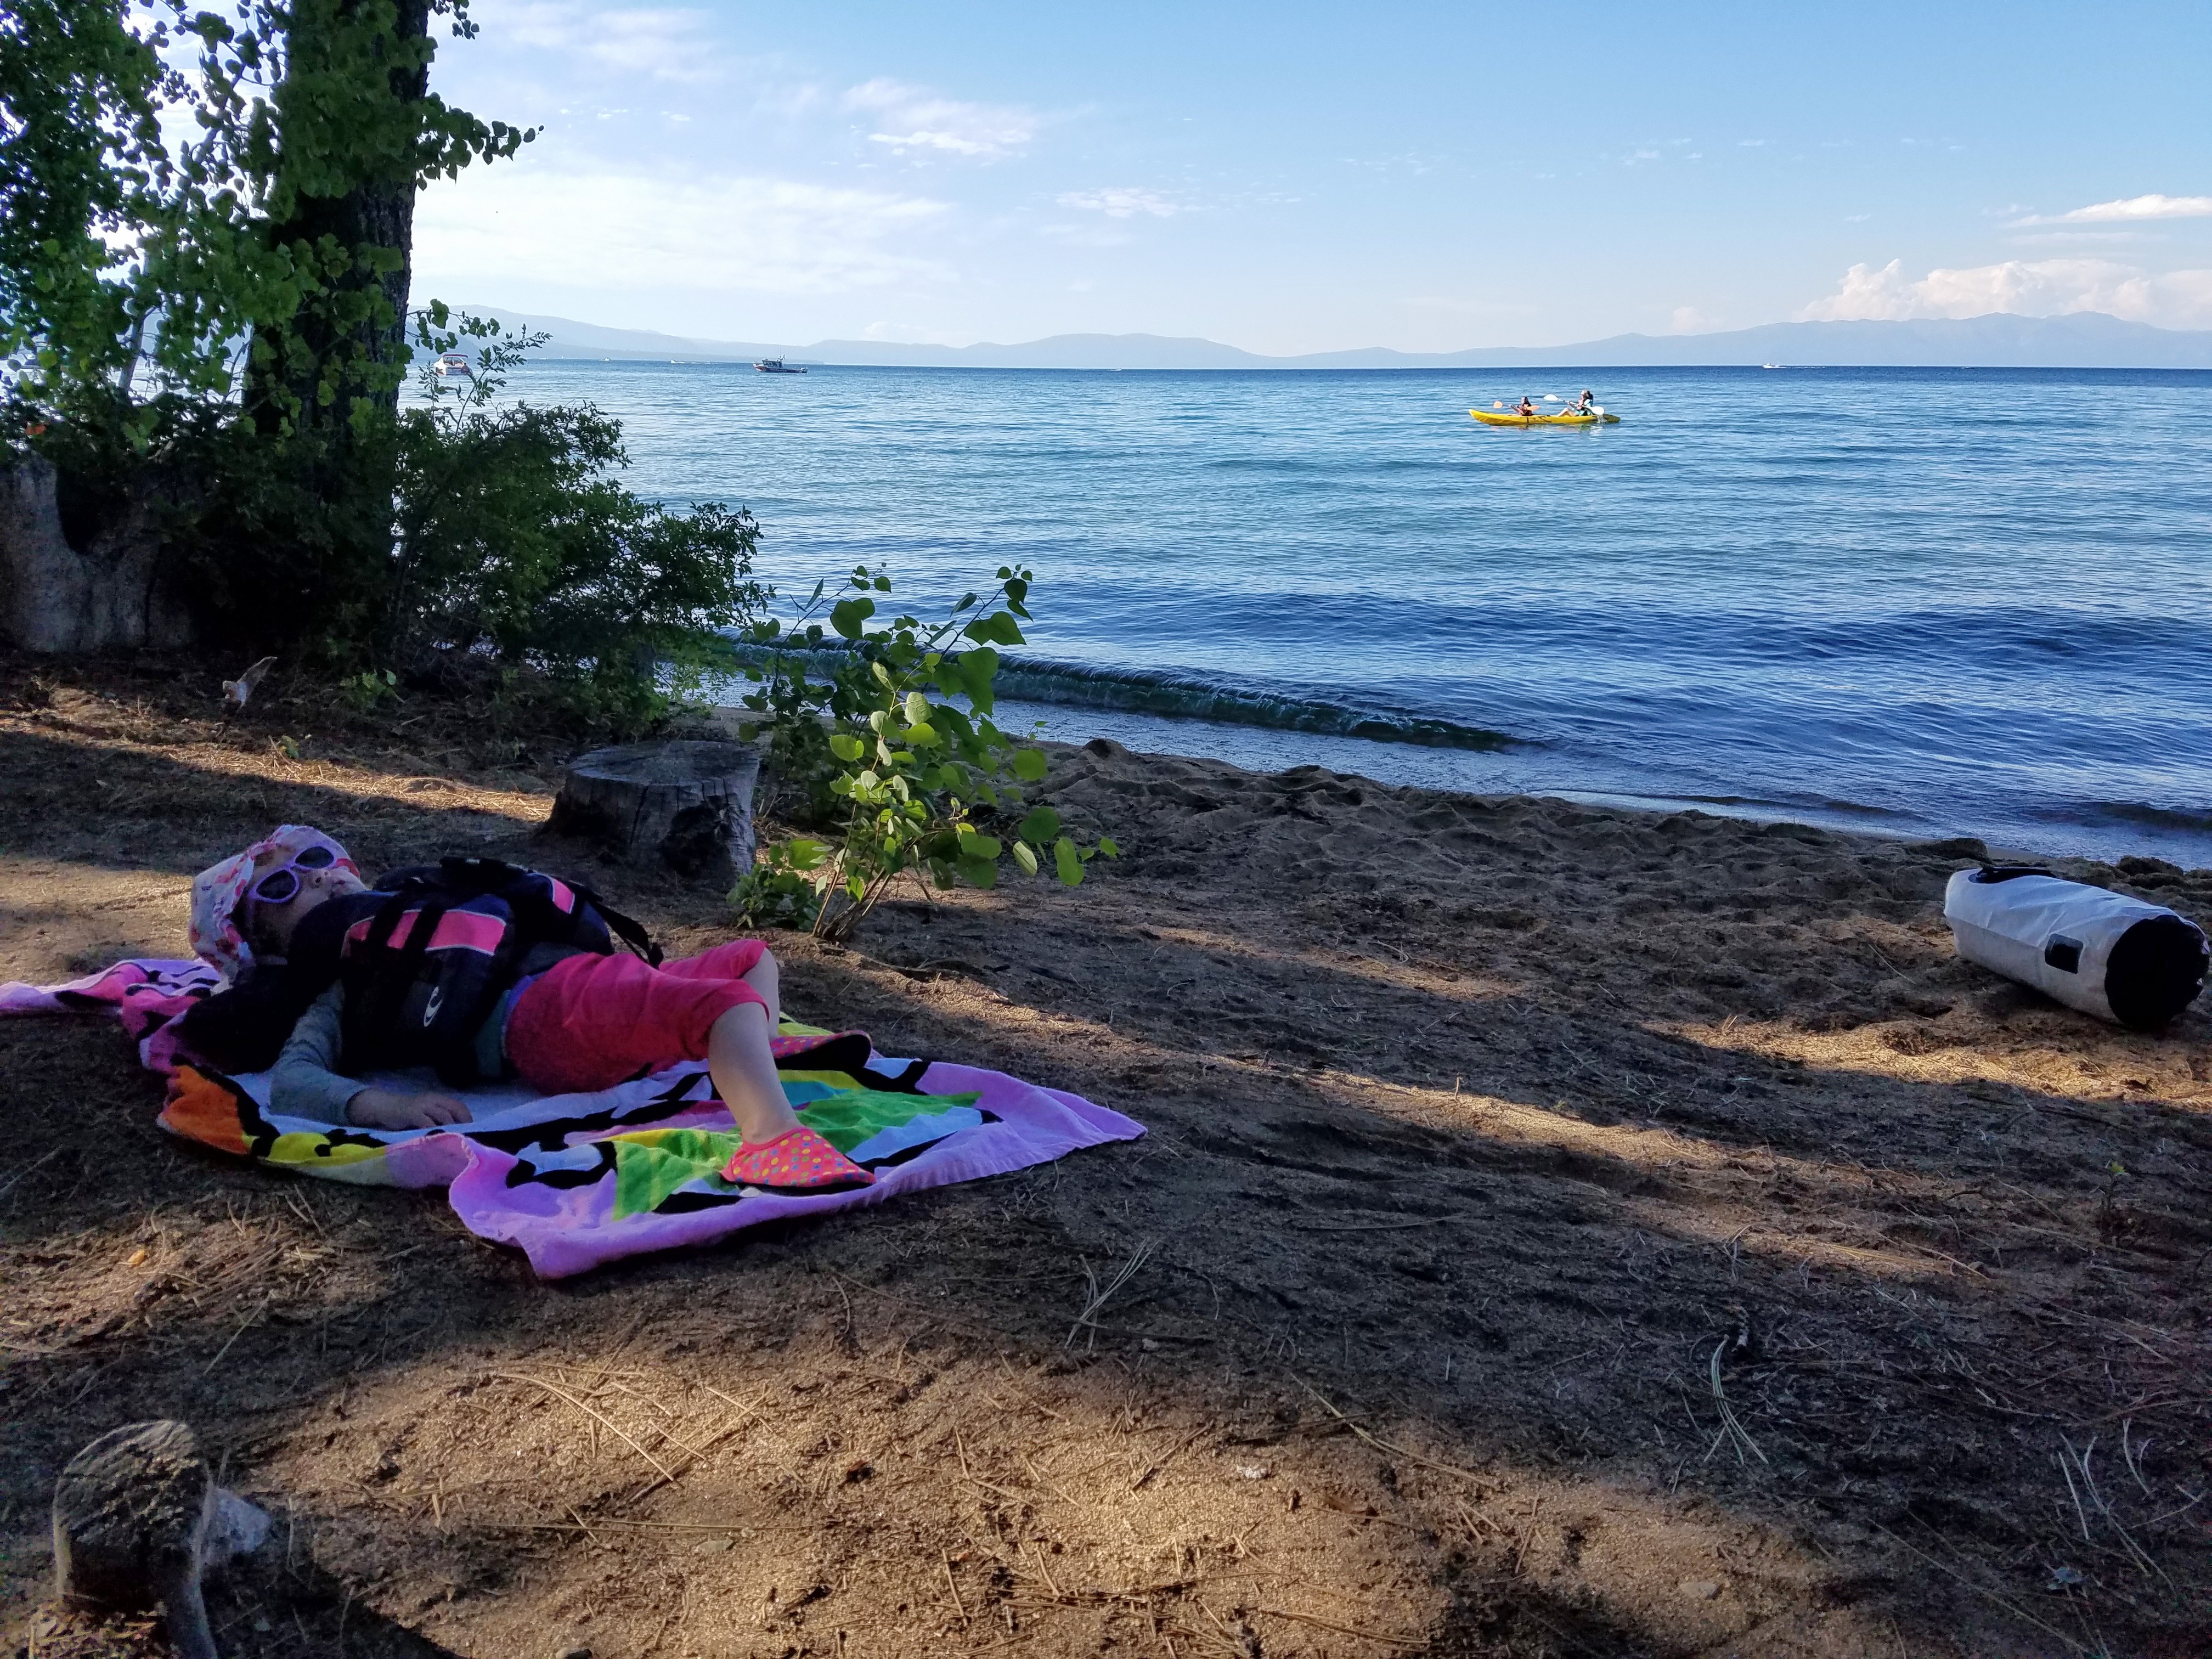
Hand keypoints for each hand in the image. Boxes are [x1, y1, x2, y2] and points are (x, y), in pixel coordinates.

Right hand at [345, 1088, 473, 1128]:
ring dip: (452, 1128)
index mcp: (438, 1099)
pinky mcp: (412, 1113)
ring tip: (456, 1141)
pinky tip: (438, 1140)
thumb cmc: (406, 1113)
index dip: (467, 1118)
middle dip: (463, 1124)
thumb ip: (438, 1119)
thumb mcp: (425, 1112)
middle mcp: (432, 1100)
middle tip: (467, 1138)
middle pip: (455, 1110)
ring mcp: (422, 1106)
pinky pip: (427, 1123)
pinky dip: (434, 1131)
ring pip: (443, 1116)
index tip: (472, 1131)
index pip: (459, 1106)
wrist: (384, 1107)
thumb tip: (455, 1132)